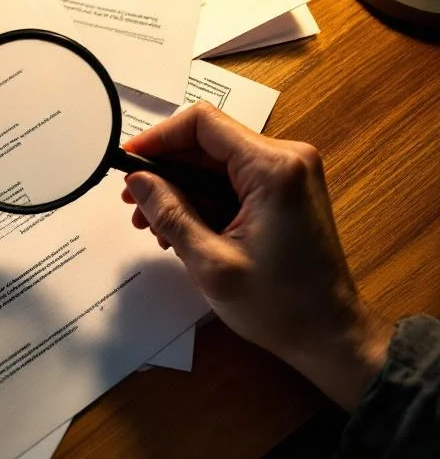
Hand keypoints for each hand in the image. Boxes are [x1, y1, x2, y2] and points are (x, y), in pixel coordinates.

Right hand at [121, 102, 390, 409]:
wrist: (329, 334)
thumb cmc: (281, 306)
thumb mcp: (210, 262)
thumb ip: (170, 214)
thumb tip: (137, 181)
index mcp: (273, 169)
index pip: (202, 124)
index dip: (158, 137)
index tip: (128, 160)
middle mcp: (286, 159)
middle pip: (207, 143)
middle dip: (165, 171)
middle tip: (135, 203)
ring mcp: (288, 174)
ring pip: (215, 163)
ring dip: (180, 189)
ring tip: (155, 224)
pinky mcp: (284, 190)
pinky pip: (231, 180)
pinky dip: (202, 199)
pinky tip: (182, 228)